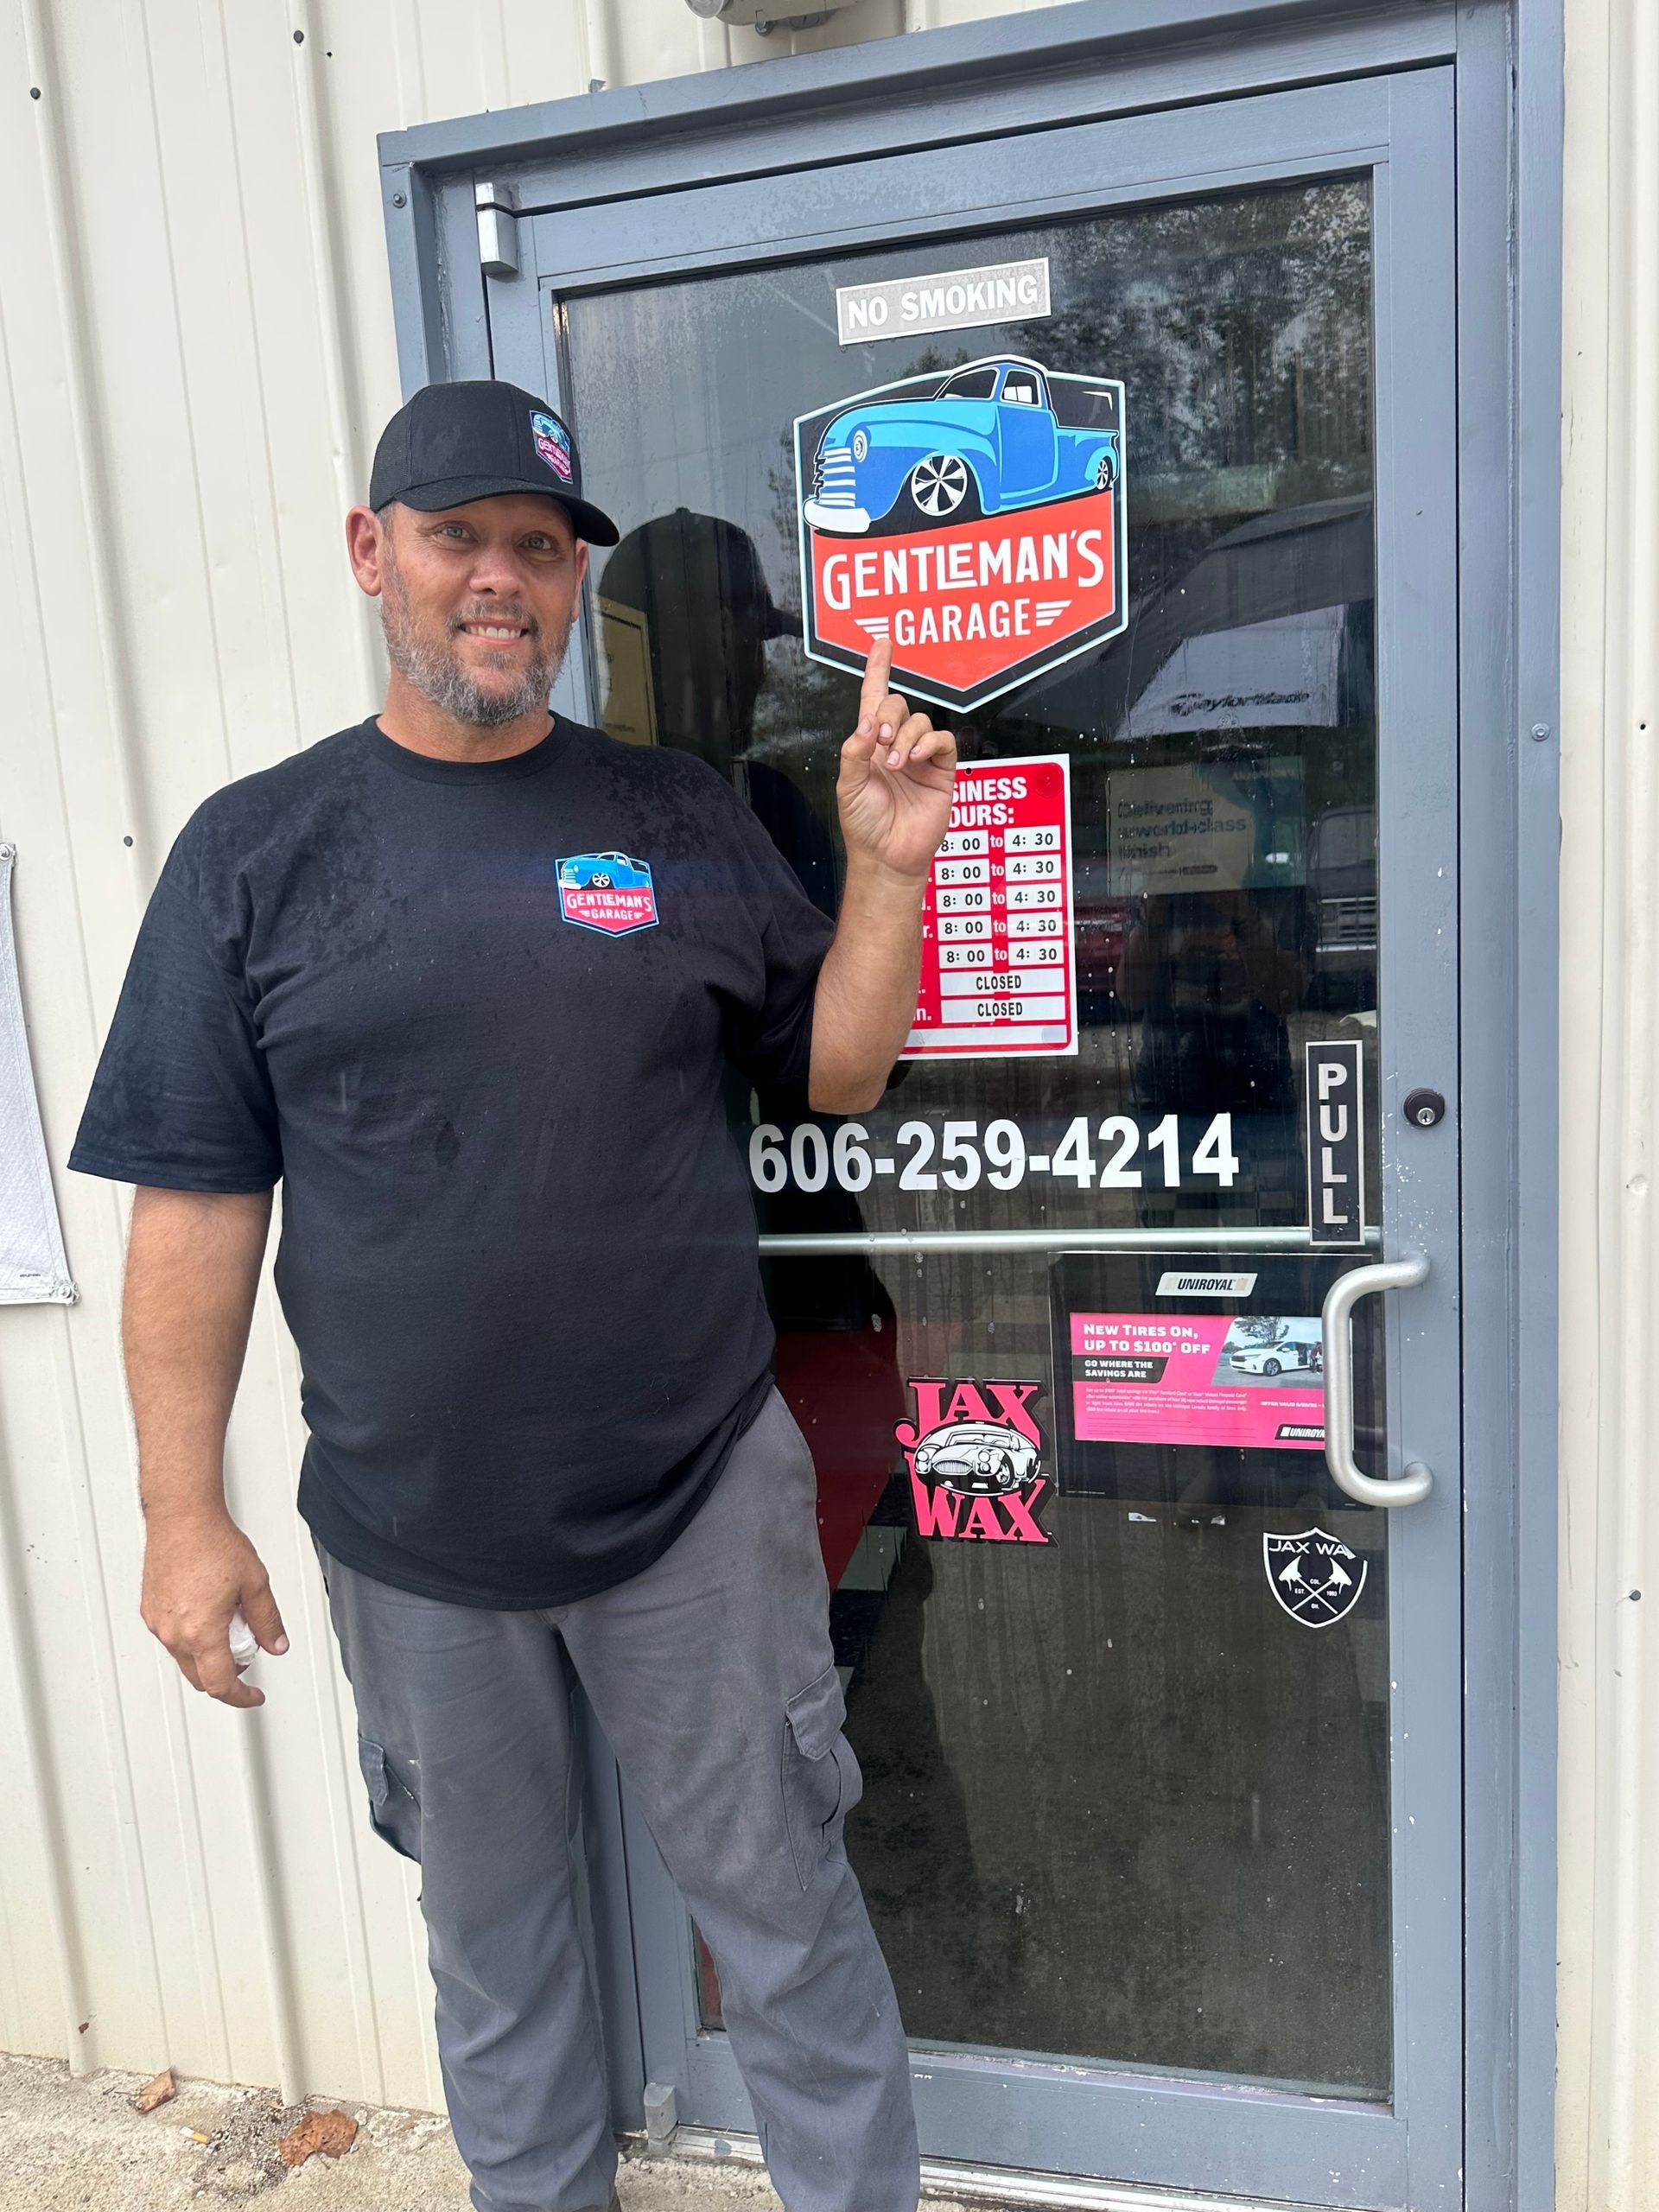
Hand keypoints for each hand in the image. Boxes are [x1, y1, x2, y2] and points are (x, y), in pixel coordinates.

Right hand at [141, 1506, 287, 1709]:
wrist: (182, 1518)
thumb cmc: (213, 1543)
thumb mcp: (256, 1583)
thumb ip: (267, 1621)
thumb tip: (276, 1645)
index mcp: (201, 1632)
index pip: (220, 1684)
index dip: (241, 1697)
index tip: (253, 1696)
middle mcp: (174, 1633)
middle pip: (200, 1677)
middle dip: (227, 1676)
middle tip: (248, 1656)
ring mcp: (158, 1623)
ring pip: (185, 1658)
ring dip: (208, 1655)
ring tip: (231, 1625)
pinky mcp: (150, 1610)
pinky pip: (172, 1638)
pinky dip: (192, 1638)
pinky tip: (209, 1614)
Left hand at [836, 640, 956, 880]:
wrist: (888, 856)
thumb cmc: (864, 824)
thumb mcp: (847, 786)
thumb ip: (854, 751)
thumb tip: (868, 723)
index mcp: (869, 745)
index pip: (873, 699)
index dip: (878, 670)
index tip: (882, 643)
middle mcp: (896, 745)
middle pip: (898, 704)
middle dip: (890, 714)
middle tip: (880, 740)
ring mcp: (921, 757)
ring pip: (921, 720)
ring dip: (907, 736)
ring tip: (896, 764)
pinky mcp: (942, 770)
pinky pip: (943, 741)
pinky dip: (929, 743)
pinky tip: (916, 759)